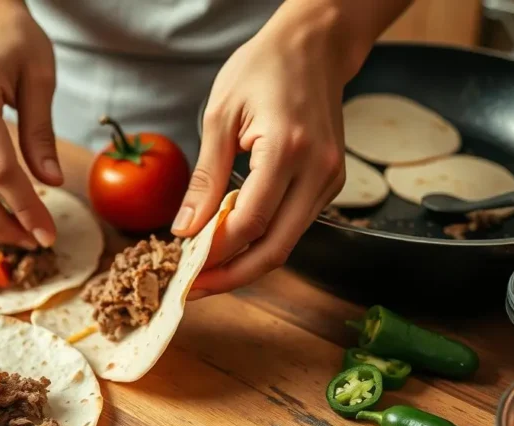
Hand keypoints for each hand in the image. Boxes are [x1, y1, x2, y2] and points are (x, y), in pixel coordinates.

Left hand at [172, 1, 377, 296]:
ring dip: (246, 263)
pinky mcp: (331, 183)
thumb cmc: (264, 69)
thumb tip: (185, 228)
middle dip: (232, 276)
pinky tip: (231, 242)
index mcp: (288, 150)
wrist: (314, 47)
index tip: (182, 268)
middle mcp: (318, 171)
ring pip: (287, 243)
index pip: (249, 223)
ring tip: (205, 270)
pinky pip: (294, 226)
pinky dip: (262, 241)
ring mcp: (330, 180)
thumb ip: (205, 177)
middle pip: (276, 249)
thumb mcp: (220, 116)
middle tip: (194, 289)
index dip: (214, 253)